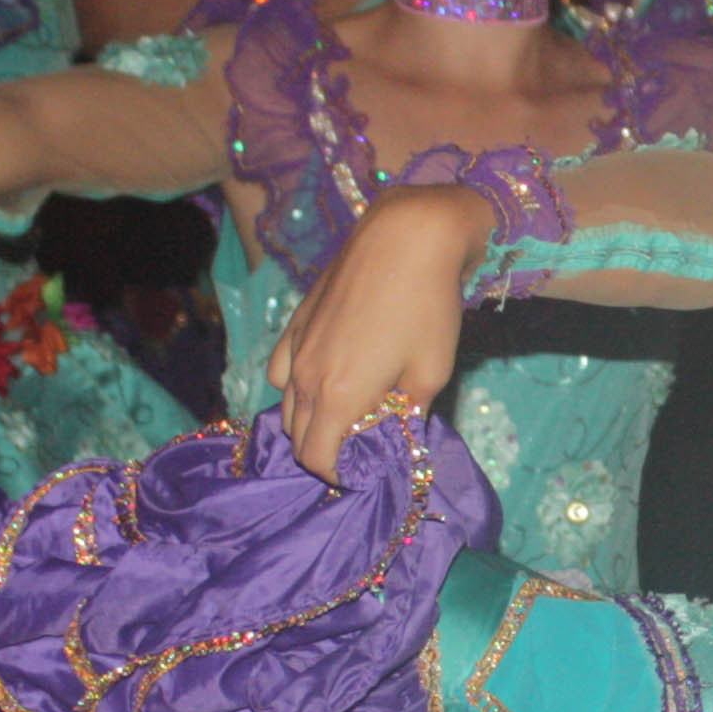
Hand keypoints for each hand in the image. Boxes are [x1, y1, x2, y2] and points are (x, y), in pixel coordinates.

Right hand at [264, 181, 483, 482]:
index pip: (316, 459)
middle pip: (297, 435)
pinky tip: (323, 379)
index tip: (360, 474)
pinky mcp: (296, 321)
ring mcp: (296, 347)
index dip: (336, 475)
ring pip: (286, 403)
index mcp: (338, 396)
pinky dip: (294, 387)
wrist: (405, 236)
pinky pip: (281, 369)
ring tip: (343, 417)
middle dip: (322, 450)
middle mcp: (306, 376)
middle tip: (358, 448)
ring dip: (308, 420)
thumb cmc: (427, 306)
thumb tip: (398, 434)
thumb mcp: (431, 372)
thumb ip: (407, 413)